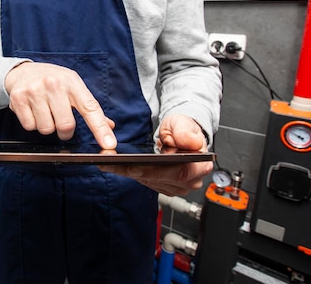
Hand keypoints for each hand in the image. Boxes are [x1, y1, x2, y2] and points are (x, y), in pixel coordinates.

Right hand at [5, 62, 116, 148]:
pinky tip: (33, 111)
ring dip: (47, 127)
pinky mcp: (18, 99)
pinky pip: (30, 126)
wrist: (24, 71)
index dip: (100, 129)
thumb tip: (109, 126)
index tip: (109, 144)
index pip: (90, 108)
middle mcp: (53, 84)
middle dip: (65, 132)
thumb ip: (90, 107)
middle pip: (66, 125)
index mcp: (72, 82)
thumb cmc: (54, 82)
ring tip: (45, 113)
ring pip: (46, 129)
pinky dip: (33, 124)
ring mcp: (34, 91)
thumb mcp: (74, 87)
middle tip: (62, 123)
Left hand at [98, 115, 212, 195]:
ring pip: (150, 182)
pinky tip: (119, 167)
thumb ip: (185, 132)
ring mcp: (178, 186)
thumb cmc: (184, 129)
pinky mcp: (166, 187)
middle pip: (159, 180)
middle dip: (134, 172)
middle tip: (112, 165)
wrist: (183, 135)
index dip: (154, 171)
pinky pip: (147, 182)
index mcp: (201, 166)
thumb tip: (191, 142)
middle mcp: (191, 181)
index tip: (133, 166)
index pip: (178, 172)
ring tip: (110, 164)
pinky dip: (132, 174)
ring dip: (129, 174)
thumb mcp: (184, 123)